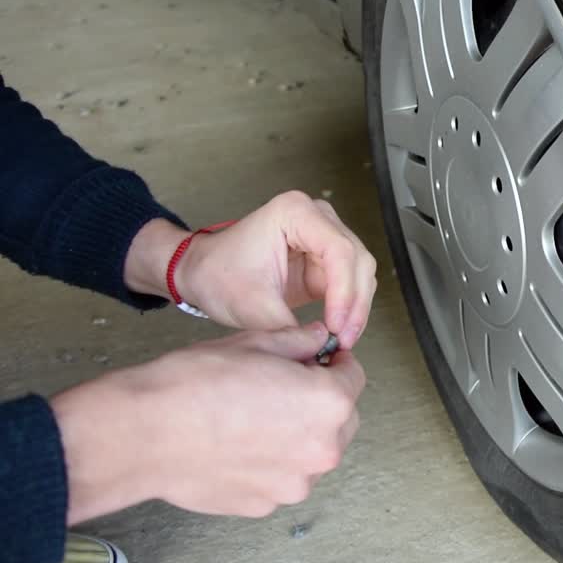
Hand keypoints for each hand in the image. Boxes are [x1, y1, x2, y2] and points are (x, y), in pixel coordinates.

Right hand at [52, 323, 364, 522]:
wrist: (143, 433)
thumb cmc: (194, 384)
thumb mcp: (256, 342)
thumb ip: (301, 341)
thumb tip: (320, 338)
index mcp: (329, 403)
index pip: (354, 377)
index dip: (335, 364)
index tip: (318, 361)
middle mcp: (322, 449)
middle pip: (341, 420)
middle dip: (321, 401)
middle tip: (283, 387)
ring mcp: (294, 483)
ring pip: (312, 452)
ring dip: (298, 435)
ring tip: (254, 417)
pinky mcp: (266, 504)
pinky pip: (281, 477)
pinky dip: (270, 463)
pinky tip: (236, 445)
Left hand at [125, 191, 376, 346]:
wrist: (202, 271)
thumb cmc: (217, 274)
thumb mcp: (250, 305)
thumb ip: (288, 328)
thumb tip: (320, 349)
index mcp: (295, 213)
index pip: (338, 250)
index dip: (344, 291)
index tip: (335, 326)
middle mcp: (317, 217)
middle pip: (356, 259)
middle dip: (354, 303)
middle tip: (343, 339)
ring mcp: (324, 235)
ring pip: (360, 272)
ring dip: (356, 308)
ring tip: (341, 339)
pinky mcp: (326, 258)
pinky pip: (351, 283)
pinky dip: (349, 308)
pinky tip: (338, 331)